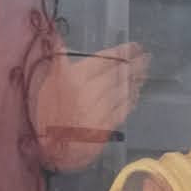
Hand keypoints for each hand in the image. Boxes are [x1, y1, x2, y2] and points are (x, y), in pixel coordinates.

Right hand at [29, 40, 146, 174]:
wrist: (47, 149)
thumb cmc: (44, 114)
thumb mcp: (45, 84)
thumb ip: (57, 62)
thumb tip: (58, 41)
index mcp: (73, 79)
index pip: (104, 61)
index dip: (121, 53)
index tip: (134, 47)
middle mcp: (89, 93)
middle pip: (117, 75)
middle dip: (134, 65)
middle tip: (146, 58)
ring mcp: (99, 111)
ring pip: (122, 92)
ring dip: (135, 81)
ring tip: (144, 73)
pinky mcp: (105, 128)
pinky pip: (122, 110)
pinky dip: (130, 100)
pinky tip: (135, 94)